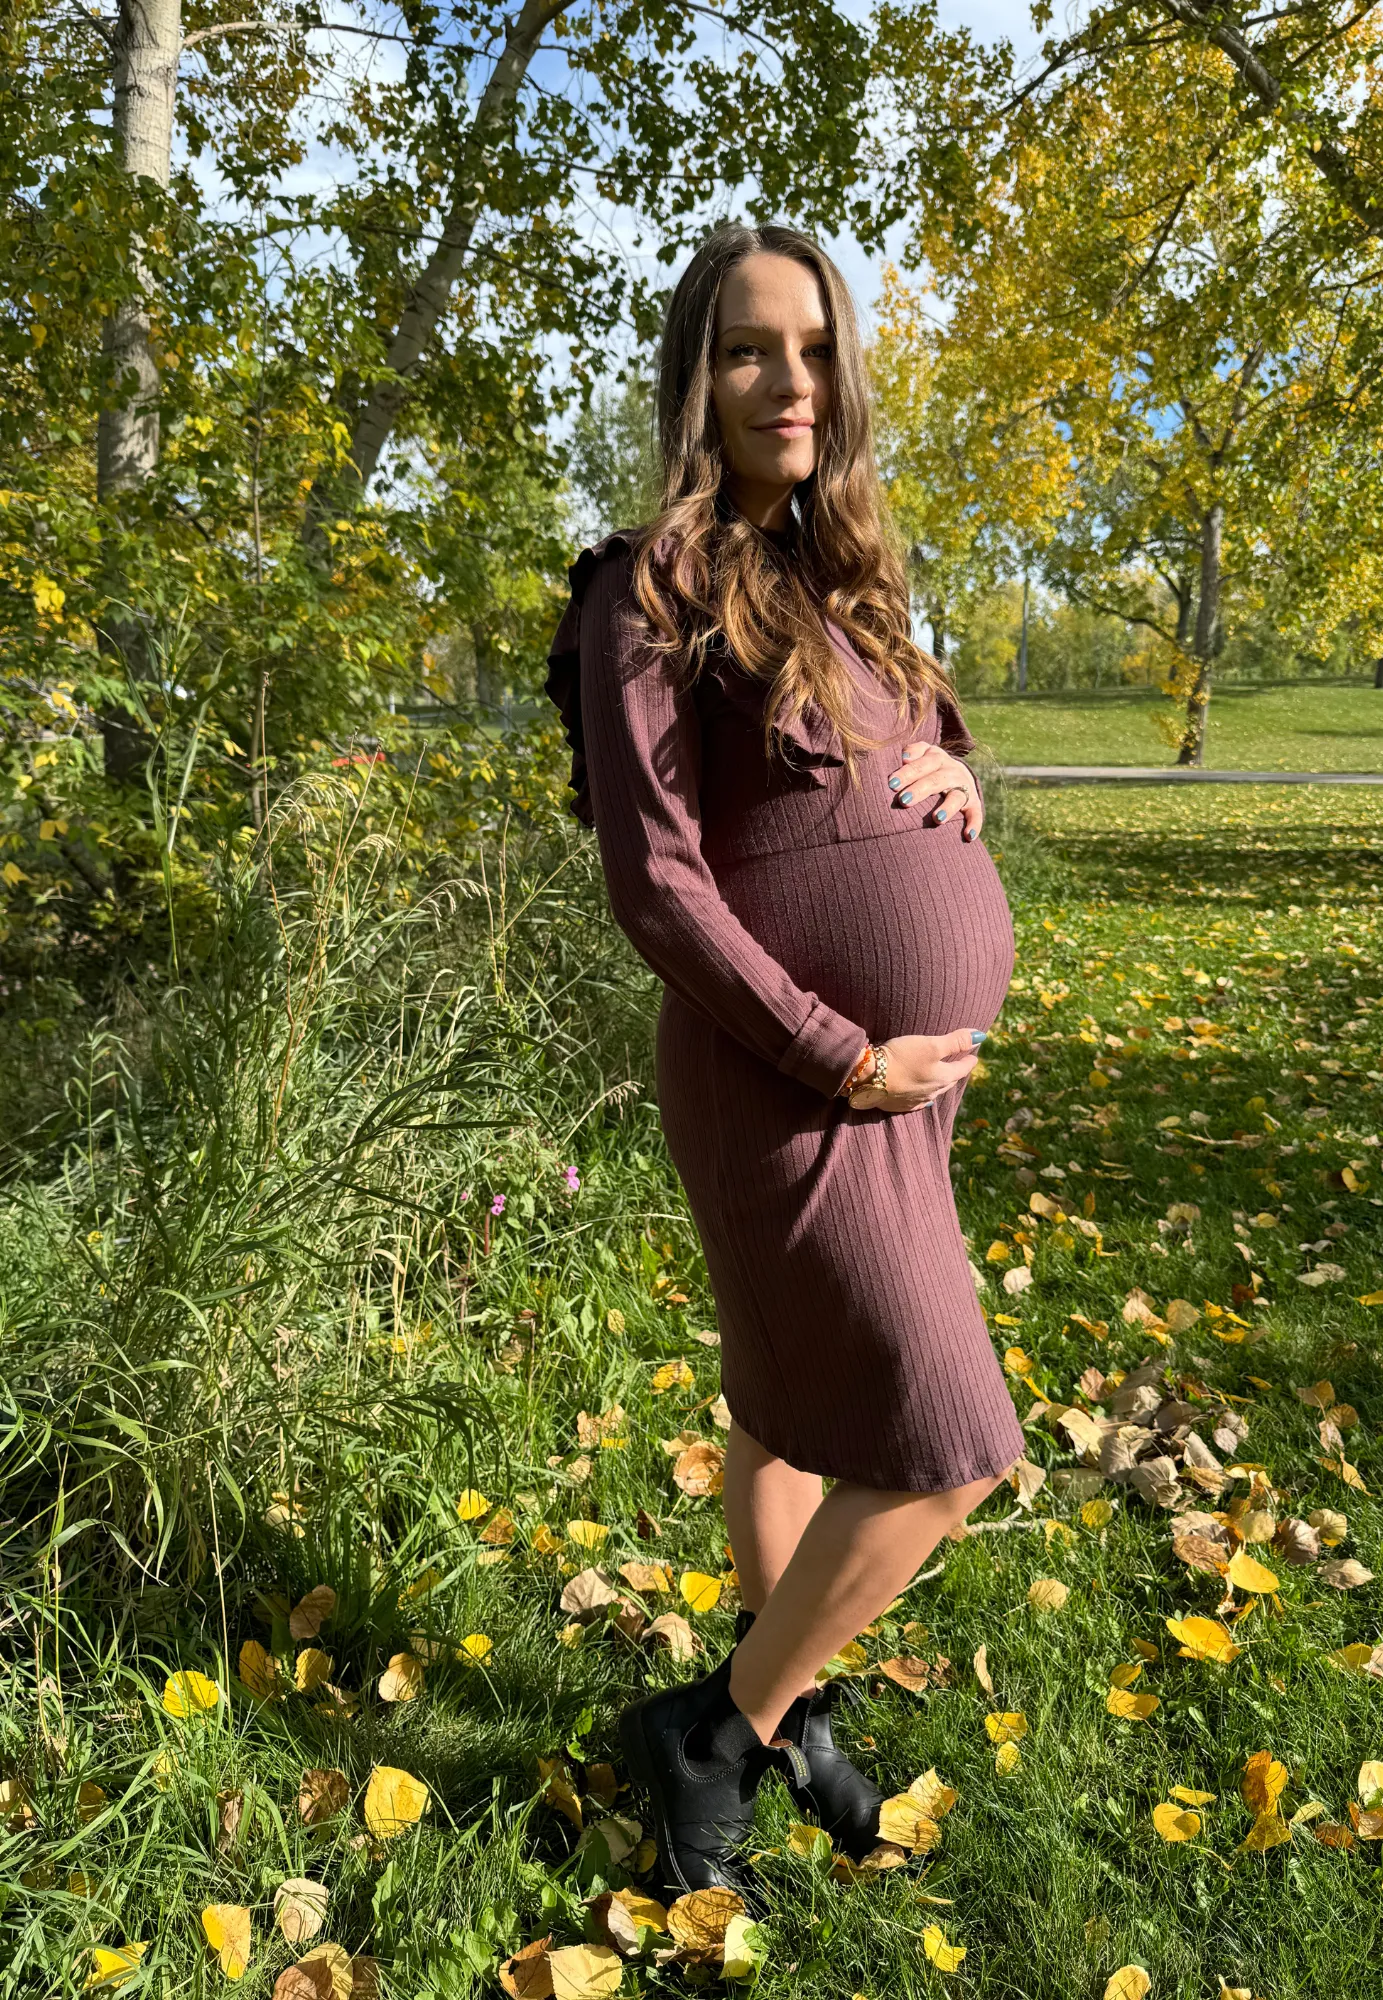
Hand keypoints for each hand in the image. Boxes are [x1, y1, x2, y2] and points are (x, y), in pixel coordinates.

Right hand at [849, 1029, 985, 1112]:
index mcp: (943, 1078)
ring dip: (939, 1084)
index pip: (962, 1068)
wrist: (869, 1077)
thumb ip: (956, 1041)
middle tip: (959, 1064)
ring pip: (934, 1092)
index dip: (969, 1060)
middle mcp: (932, 1093)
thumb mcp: (931, 1045)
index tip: (974, 1056)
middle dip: (956, 1072)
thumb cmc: (902, 1058)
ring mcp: (916, 1101)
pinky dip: (923, 1095)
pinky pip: (918, 1101)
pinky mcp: (900, 1105)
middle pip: (949, 1081)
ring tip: (941, 1077)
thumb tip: (980, 1036)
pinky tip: (922, 1097)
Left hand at [887, 743, 982, 840]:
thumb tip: (905, 757)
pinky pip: (975, 814)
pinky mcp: (973, 803)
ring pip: (957, 797)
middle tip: (904, 801)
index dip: (907, 773)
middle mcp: (952, 771)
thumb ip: (913, 751)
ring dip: (948, 807)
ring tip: (937, 819)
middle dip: (920, 790)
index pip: (922, 764)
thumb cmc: (928, 766)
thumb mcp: (923, 752)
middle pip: (937, 780)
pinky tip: (968, 836)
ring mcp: (964, 787)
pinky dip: (974, 824)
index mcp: (936, 758)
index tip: (892, 784)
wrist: (955, 771)